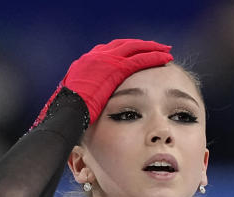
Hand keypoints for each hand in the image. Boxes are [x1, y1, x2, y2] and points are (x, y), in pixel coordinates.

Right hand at [32, 38, 172, 128]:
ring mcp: (106, 60)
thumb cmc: (71, 113)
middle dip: (140, 47)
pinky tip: (164, 58)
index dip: (125, 53)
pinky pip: (138, 59)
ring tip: (165, 51)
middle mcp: (96, 57)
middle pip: (123, 46)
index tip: (136, 55)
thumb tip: (91, 109)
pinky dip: (152, 57)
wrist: (69, 111)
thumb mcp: (78, 102)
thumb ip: (88, 98)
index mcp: (87, 64)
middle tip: (155, 48)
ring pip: (133, 49)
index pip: (110, 52)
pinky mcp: (116, 68)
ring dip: (150, 49)